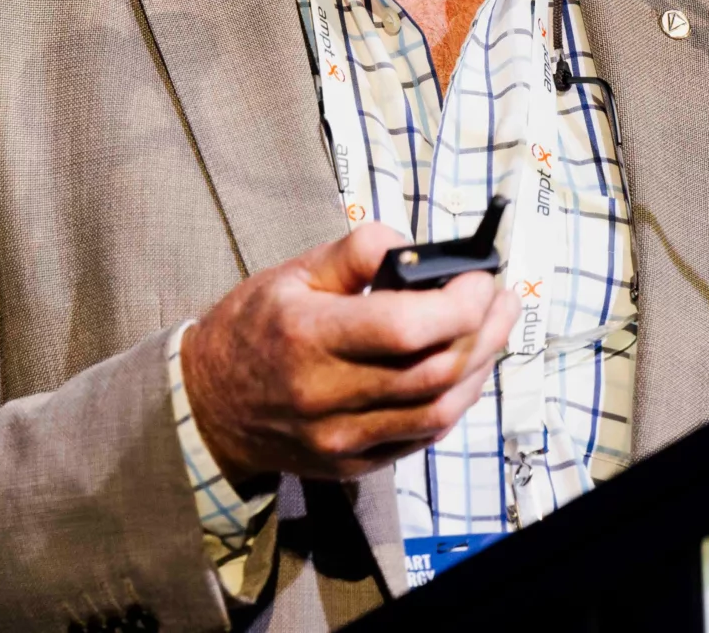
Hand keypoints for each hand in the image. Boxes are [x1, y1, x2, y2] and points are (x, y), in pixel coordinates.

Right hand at [180, 222, 515, 482]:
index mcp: (307, 336)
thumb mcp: (289, 273)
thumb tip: (413, 246)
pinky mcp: (355, 463)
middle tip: (499, 299)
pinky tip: (462, 369)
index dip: (458, 303)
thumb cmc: (250, 328)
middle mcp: (326, 394)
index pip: (405, 327)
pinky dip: (453, 399)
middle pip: (435, 371)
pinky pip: (423, 435)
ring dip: (480, 368)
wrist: (209, 405)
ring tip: (493, 331)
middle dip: (484, 331)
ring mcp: (343, 438)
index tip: (479, 277)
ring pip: (440, 410)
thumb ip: (354, 254)